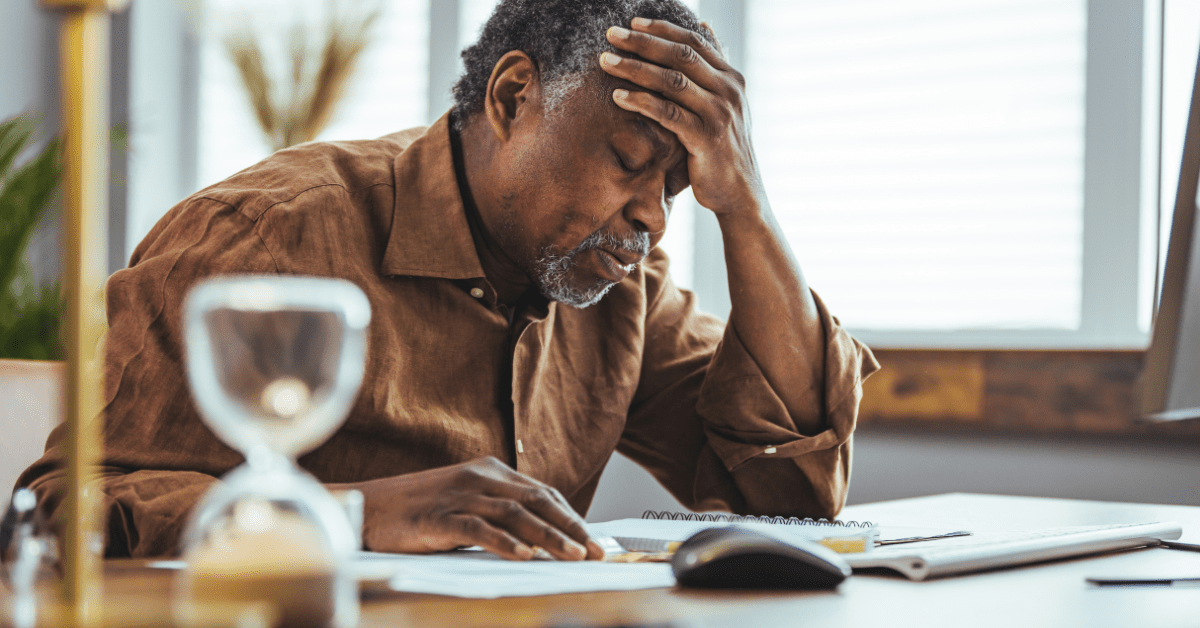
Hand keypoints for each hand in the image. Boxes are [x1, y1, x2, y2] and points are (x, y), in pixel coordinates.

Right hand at [343, 457, 604, 560]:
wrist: (366, 506)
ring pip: (516, 514)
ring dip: (549, 536)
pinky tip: (525, 555)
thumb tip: (541, 540)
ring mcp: (459, 495)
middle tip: (596, 552)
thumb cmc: (418, 511)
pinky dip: (504, 541)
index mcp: (490, 472)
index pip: (543, 493)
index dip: (572, 517)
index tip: (595, 540)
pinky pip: (478, 528)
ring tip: (573, 556)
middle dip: (572, 528)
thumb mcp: (465, 503)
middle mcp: (480, 478)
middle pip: (537, 501)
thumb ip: (499, 513)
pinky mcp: (439, 516)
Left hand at [600, 17, 763, 216]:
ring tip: (606, 61)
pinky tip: (618, 97)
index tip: (633, 23)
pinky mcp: (706, 138)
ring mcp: (719, 114)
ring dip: (635, 68)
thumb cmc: (723, 149)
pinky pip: (669, 114)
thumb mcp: (724, 103)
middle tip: (610, 35)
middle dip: (642, 43)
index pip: (694, 42)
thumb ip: (712, 68)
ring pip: (672, 81)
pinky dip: (642, 102)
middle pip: (680, 56)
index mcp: (731, 78)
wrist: (740, 193)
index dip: (662, 29)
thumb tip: (704, 25)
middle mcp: (728, 90)